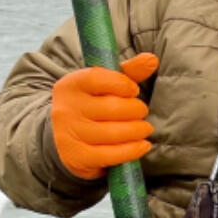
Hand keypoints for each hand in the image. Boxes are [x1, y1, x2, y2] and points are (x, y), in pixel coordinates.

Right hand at [50, 54, 158, 179]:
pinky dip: (133, 150)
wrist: (68, 138)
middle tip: (141, 112)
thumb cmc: (95, 105)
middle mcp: (65, 109)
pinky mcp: (77, 158)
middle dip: (136, 110)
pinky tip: (143, 145)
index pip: (98, 78)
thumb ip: (129, 71)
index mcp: (71, 85)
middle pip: (112, 108)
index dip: (123, 84)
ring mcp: (69, 135)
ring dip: (138, 130)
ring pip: (114, 133)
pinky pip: (112, 155)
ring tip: (144, 128)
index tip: (133, 91)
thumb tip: (151, 59)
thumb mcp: (107, 85)